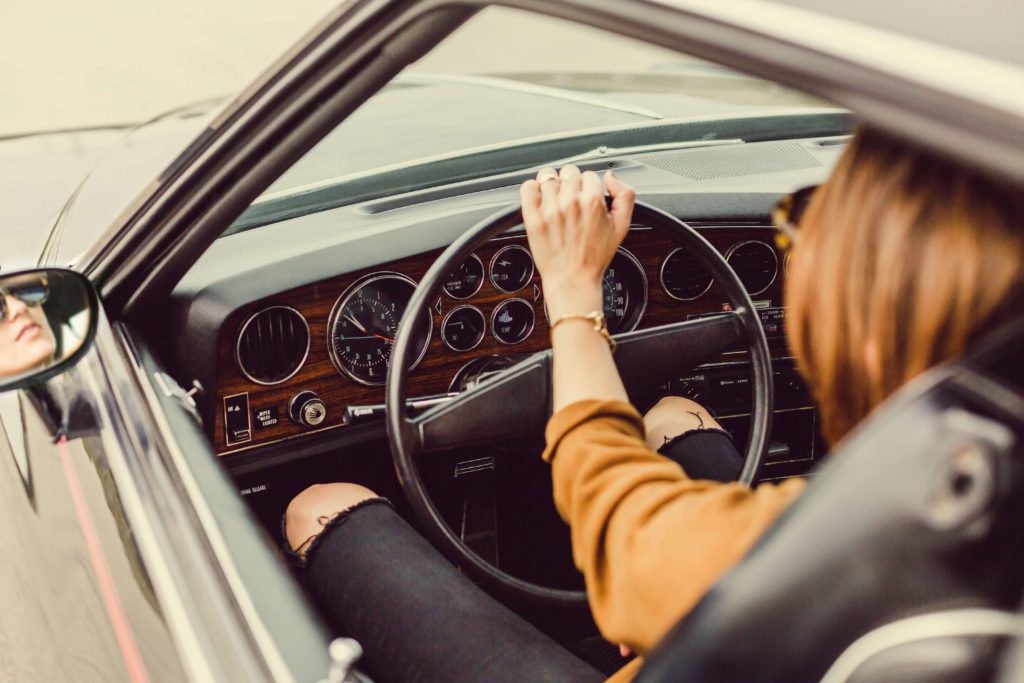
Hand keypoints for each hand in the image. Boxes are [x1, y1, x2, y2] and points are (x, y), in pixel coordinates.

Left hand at [520, 165, 635, 318]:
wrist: (573, 279)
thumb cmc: (595, 257)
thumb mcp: (622, 226)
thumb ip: (625, 195)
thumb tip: (611, 177)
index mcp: (592, 202)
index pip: (589, 174)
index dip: (589, 185)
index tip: (586, 197)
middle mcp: (570, 202)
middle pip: (569, 172)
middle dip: (571, 184)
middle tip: (571, 200)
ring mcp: (549, 209)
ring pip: (548, 177)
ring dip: (552, 185)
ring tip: (555, 200)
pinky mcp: (532, 217)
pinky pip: (527, 187)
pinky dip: (532, 188)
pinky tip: (539, 199)